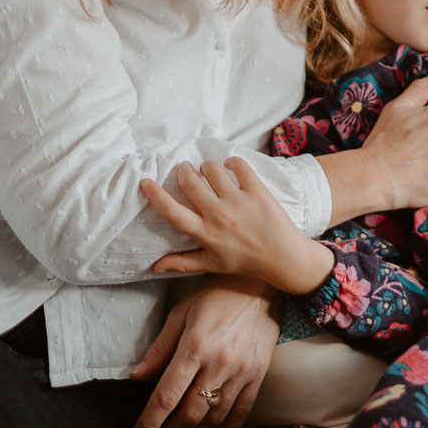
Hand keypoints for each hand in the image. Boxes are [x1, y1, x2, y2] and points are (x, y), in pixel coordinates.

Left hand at [129, 273, 281, 427]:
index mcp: (195, 346)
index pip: (166, 395)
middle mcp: (220, 362)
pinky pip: (242, 410)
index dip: (149, 422)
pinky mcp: (258, 373)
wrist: (261, 283)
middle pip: (189, 414)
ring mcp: (242, 370)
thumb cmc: (217, 294)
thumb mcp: (181, 313)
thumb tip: (137, 376)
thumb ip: (160, 348)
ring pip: (214, 417)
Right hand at [140, 159, 334, 293]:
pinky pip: (239, 166)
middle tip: (185, 170)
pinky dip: (231, 162)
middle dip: (183, 171)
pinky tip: (230, 166)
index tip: (144, 181)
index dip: (155, 195)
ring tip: (208, 170)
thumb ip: (182, 262)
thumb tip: (155, 265)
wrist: (283, 257)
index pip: (172, 212)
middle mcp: (218, 216)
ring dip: (206, 166)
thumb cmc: (246, 262)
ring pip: (212, 170)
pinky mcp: (257, 191)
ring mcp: (239, 202)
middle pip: (190, 183)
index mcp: (205, 234)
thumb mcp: (212, 265)